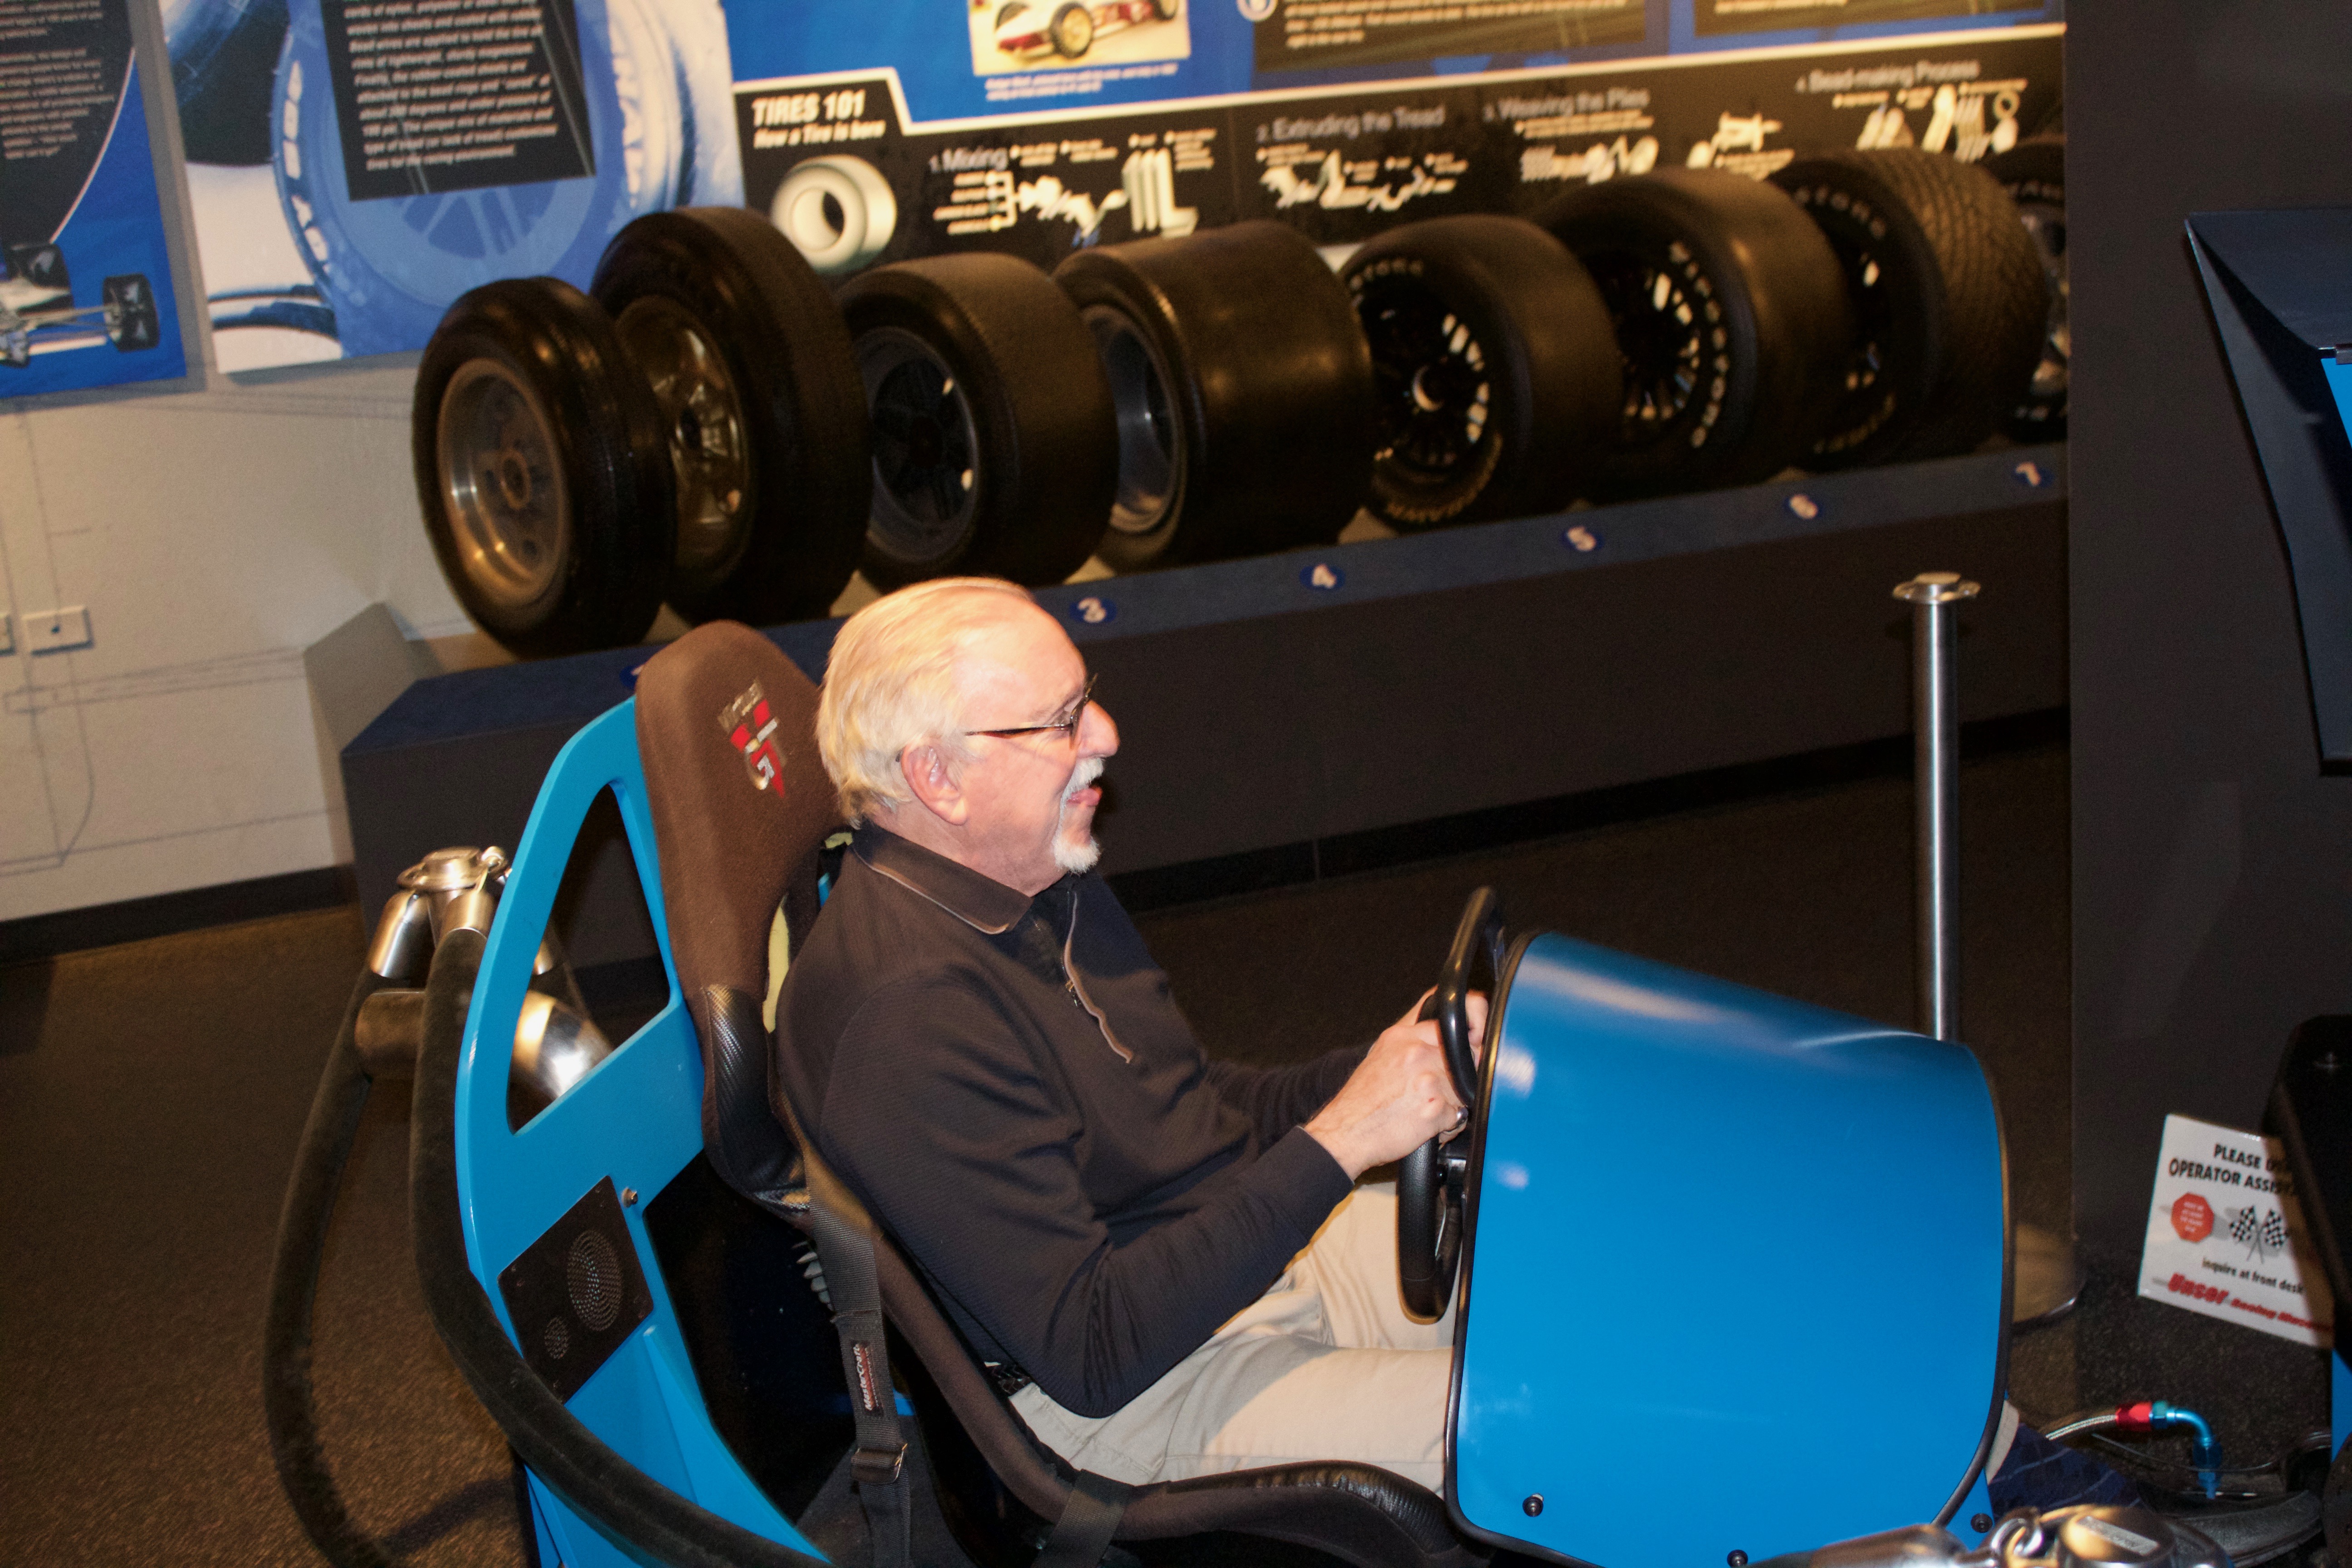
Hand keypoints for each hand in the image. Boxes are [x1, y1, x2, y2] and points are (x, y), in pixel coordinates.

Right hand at [1304, 989, 1488, 1178]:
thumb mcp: (1380, 1057)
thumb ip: (1410, 1044)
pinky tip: (1424, 1126)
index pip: (1452, 1028)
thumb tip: (1440, 1044)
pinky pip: (1459, 1117)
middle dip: (1459, 1079)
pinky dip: (1447, 1127)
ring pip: (1464, 1091)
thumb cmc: (1361, 1102)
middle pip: (1466, 1059)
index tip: (1471, 1052)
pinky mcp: (1434, 1106)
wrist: (1345, 1132)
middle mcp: (1415, 1052)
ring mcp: (1426, 1078)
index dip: (1465, 1045)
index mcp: (1402, 1036)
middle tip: (1437, 1092)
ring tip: (1424, 1111)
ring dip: (1452, 1106)